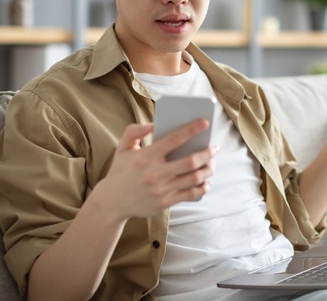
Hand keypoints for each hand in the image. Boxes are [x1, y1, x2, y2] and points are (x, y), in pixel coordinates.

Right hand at [95, 120, 214, 221]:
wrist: (111, 202)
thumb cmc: (120, 171)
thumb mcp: (122, 148)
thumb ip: (134, 131)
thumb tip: (153, 124)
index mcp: (146, 156)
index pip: (174, 139)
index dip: (192, 129)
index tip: (206, 122)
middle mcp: (155, 173)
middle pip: (190, 162)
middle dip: (207, 153)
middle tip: (215, 148)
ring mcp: (161, 189)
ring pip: (194, 178)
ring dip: (208, 170)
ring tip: (212, 164)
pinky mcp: (165, 202)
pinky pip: (190, 194)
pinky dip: (203, 187)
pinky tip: (207, 181)